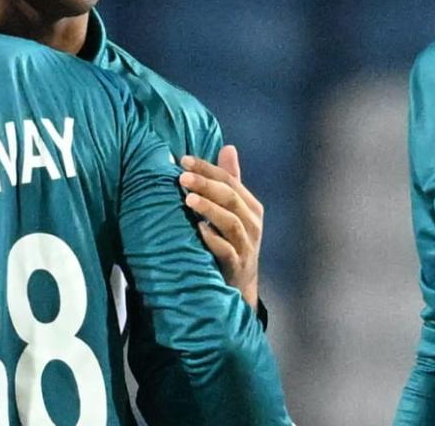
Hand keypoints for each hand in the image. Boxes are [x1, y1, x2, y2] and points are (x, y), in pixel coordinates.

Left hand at [179, 145, 262, 308]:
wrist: (239, 286)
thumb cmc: (232, 241)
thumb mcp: (234, 211)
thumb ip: (231, 181)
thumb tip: (228, 147)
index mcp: (250, 207)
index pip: (230, 181)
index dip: (208, 169)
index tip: (183, 160)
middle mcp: (252, 224)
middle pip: (231, 198)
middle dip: (206, 184)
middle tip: (182, 176)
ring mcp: (246, 246)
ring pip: (231, 222)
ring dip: (209, 209)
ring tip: (188, 199)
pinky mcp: (236, 266)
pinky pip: (227, 251)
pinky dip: (213, 239)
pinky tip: (199, 230)